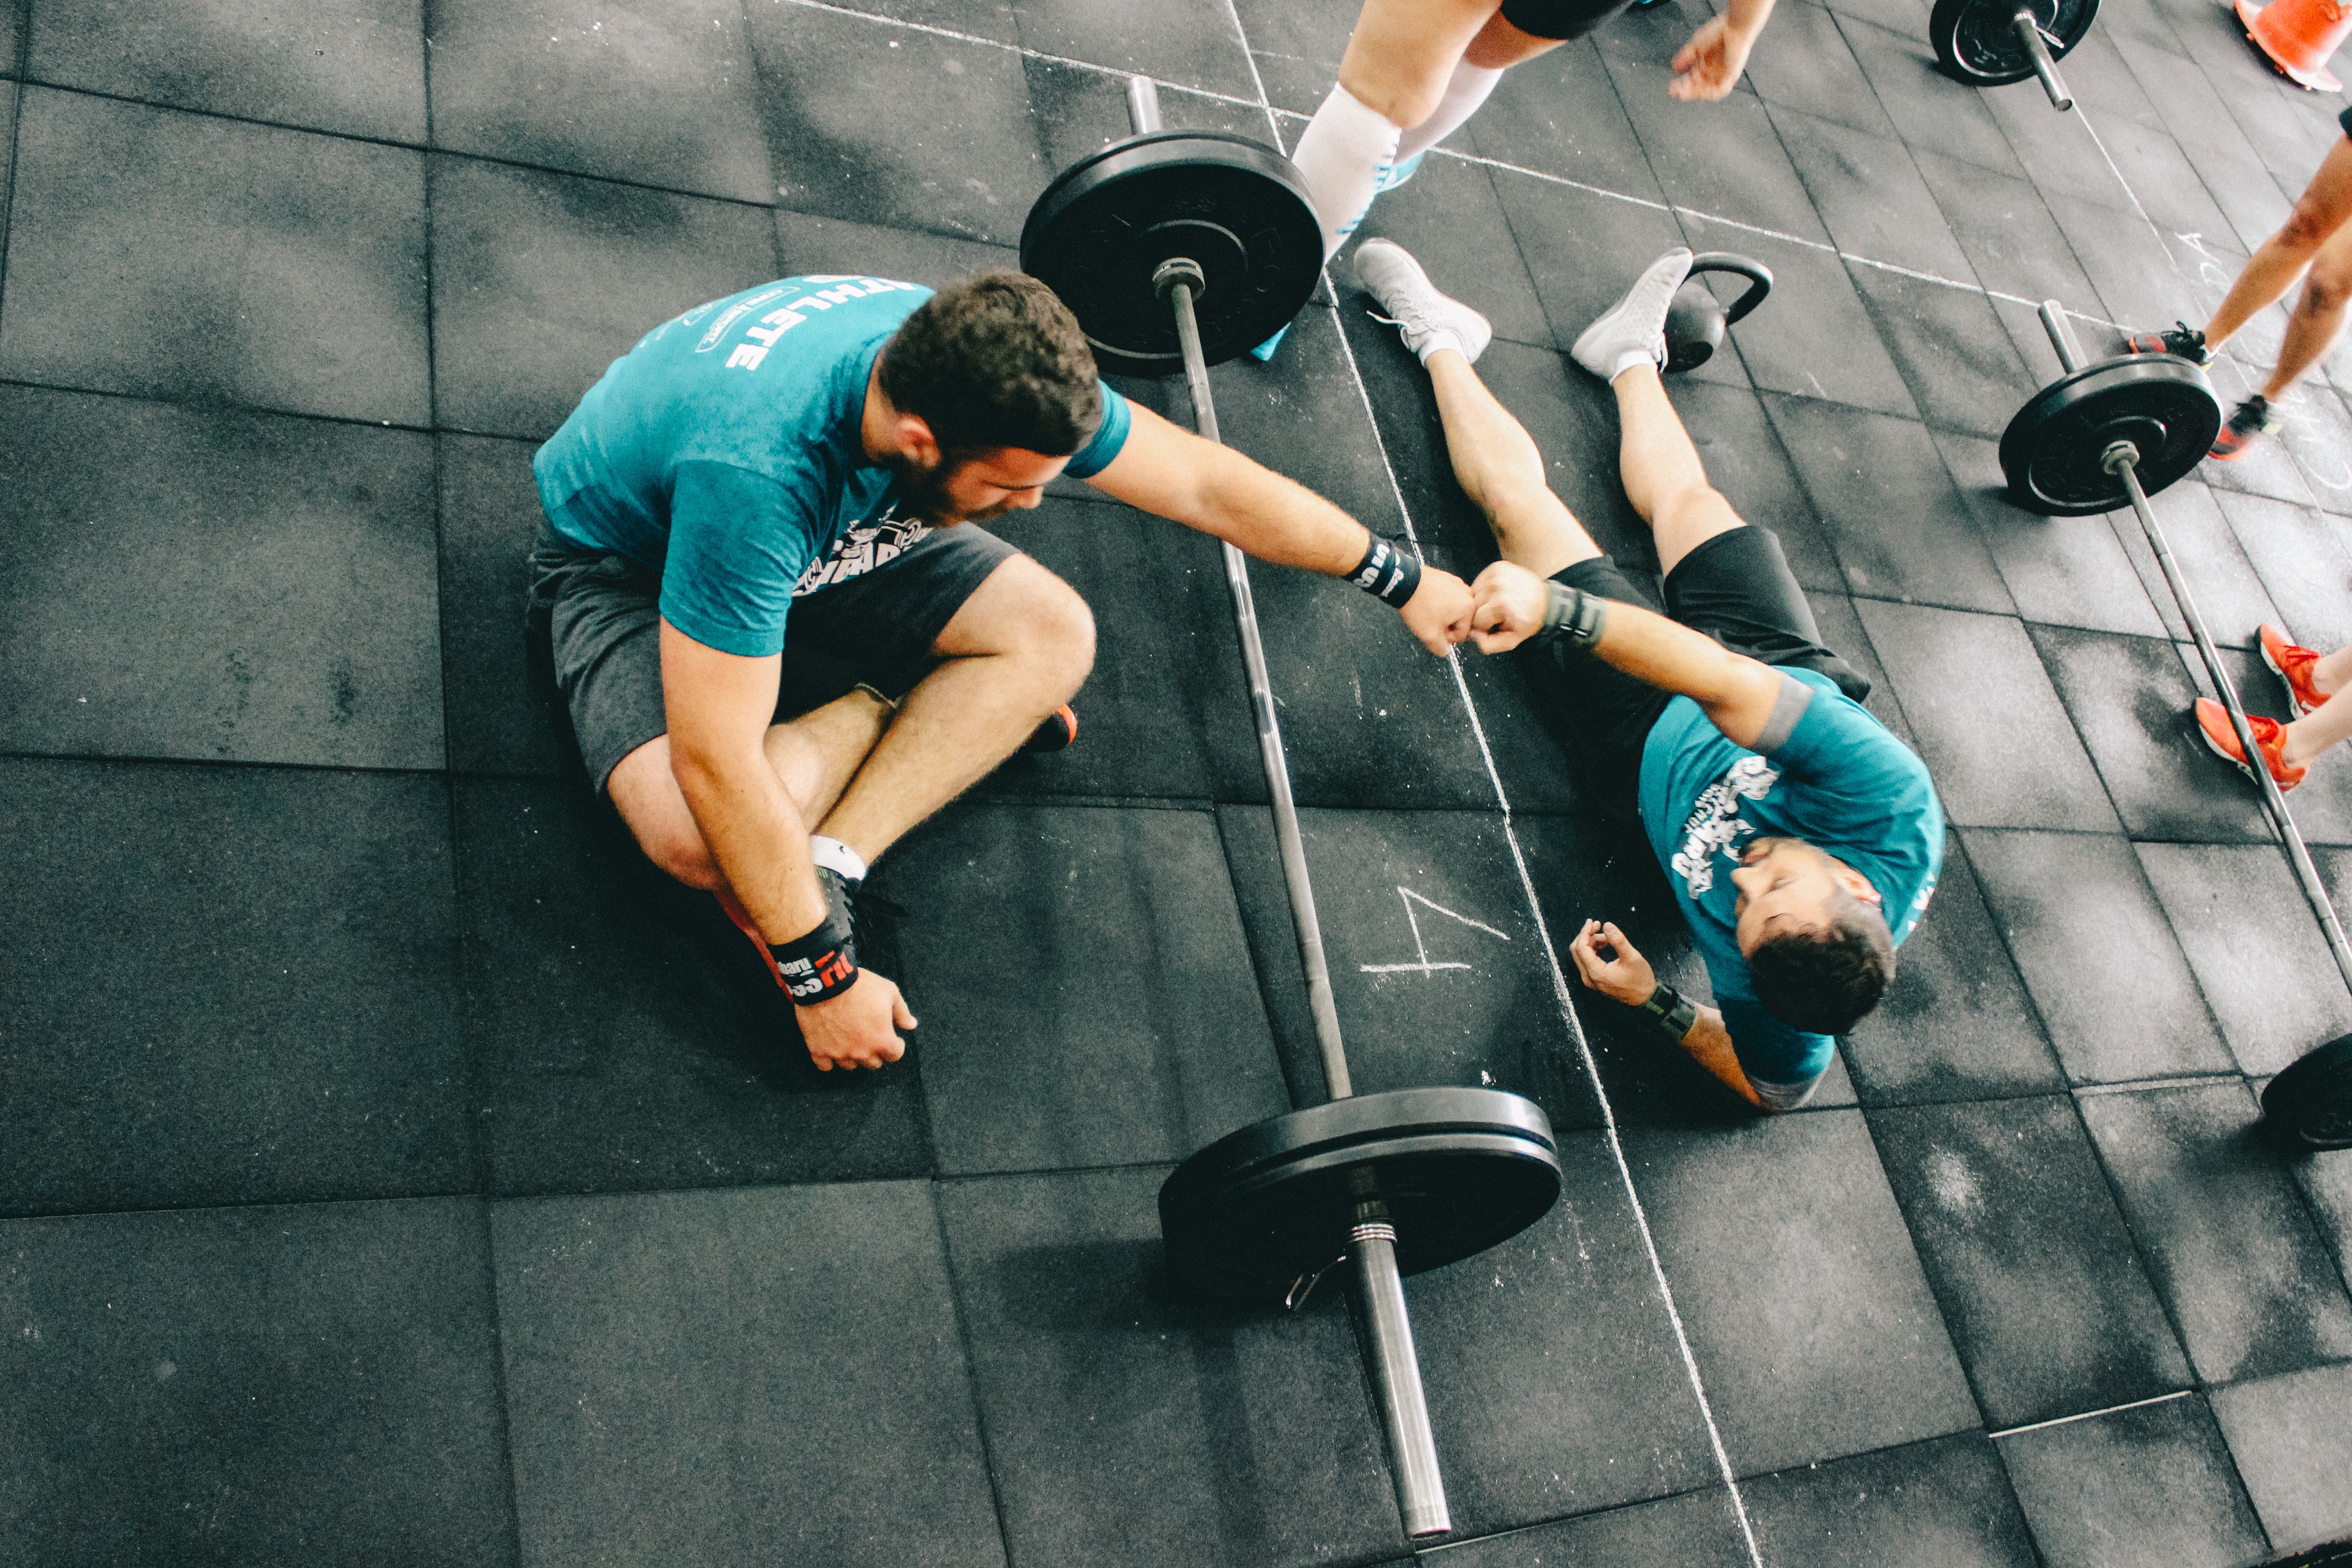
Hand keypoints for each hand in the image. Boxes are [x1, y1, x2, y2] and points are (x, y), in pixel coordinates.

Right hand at [795, 970, 916, 1070]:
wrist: (825, 982)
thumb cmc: (860, 985)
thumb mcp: (889, 992)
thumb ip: (902, 1012)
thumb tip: (911, 1025)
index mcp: (882, 1040)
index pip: (895, 1055)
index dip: (895, 1045)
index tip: (892, 1038)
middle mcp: (861, 1052)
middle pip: (873, 1062)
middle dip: (875, 1051)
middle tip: (870, 1037)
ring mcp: (838, 1054)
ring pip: (850, 1065)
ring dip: (853, 1055)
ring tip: (850, 1040)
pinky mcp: (818, 1051)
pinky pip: (826, 1066)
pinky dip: (830, 1059)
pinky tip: (832, 1047)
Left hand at [1399, 567, 1475, 654]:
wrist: (1404, 583)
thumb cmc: (1418, 605)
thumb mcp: (1429, 636)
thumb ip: (1441, 649)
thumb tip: (1445, 650)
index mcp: (1468, 608)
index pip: (1462, 635)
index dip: (1445, 637)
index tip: (1434, 630)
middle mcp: (1466, 594)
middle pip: (1458, 622)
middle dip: (1444, 625)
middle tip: (1429, 621)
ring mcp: (1457, 585)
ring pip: (1452, 610)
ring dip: (1440, 614)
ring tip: (1426, 611)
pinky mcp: (1447, 579)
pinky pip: (1446, 598)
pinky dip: (1437, 602)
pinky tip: (1426, 602)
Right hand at [1468, 561, 1549, 653]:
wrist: (1545, 601)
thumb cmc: (1529, 620)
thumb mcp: (1511, 641)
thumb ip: (1488, 644)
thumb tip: (1473, 635)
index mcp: (1501, 604)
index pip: (1476, 620)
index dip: (1485, 626)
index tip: (1497, 624)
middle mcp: (1498, 586)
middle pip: (1474, 606)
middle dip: (1483, 613)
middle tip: (1499, 614)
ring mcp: (1497, 574)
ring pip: (1474, 594)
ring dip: (1484, 601)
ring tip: (1500, 603)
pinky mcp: (1497, 567)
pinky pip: (1480, 582)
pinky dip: (1486, 590)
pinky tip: (1499, 594)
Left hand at [1568, 919, 1657, 1005]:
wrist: (1645, 998)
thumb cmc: (1640, 979)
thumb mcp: (1632, 957)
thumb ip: (1618, 940)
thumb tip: (1607, 925)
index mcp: (1596, 972)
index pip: (1581, 948)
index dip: (1585, 932)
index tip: (1592, 922)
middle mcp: (1588, 978)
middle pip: (1577, 951)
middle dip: (1586, 935)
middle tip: (1598, 925)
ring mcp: (1590, 980)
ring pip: (1581, 956)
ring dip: (1590, 942)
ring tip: (1606, 937)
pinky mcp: (1594, 980)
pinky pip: (1586, 961)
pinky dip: (1592, 950)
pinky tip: (1604, 944)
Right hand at [1669, 14, 1758, 100]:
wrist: (1735, 27)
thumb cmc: (1719, 32)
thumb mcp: (1696, 46)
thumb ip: (1685, 57)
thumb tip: (1674, 69)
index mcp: (1706, 64)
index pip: (1692, 80)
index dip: (1682, 85)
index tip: (1671, 87)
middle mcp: (1714, 71)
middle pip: (1698, 87)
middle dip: (1686, 91)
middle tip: (1673, 93)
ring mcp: (1722, 75)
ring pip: (1708, 91)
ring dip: (1695, 94)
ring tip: (1683, 93)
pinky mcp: (1731, 76)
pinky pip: (1720, 90)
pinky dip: (1709, 93)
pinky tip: (1699, 93)